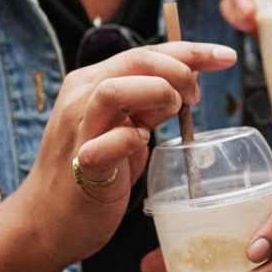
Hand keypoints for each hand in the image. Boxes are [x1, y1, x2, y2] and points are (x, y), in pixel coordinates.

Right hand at [15, 42, 236, 267]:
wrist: (46, 221)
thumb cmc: (92, 173)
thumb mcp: (125, 128)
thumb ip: (148, 104)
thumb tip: (186, 83)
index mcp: (91, 83)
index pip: (145, 52)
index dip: (190, 51)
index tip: (225, 58)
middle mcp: (80, 97)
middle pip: (136, 60)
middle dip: (180, 68)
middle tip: (197, 95)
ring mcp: (77, 130)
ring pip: (114, 90)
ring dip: (156, 94)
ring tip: (174, 112)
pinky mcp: (80, 165)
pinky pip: (107, 143)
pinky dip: (131, 140)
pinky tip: (142, 145)